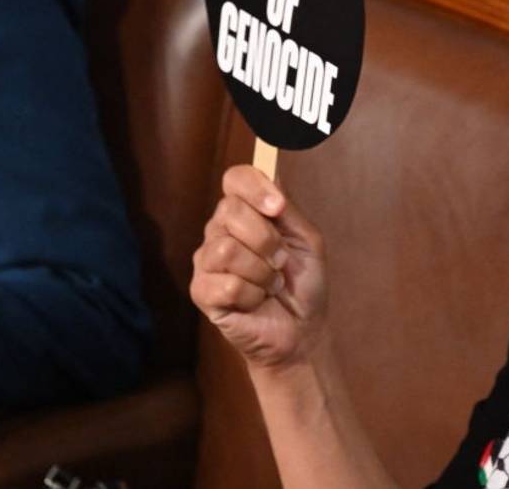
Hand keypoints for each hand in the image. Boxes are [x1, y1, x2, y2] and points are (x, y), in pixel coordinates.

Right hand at [191, 165, 327, 370]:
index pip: (235, 179)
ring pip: (226, 249)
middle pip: (229, 210)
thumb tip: (271, 180)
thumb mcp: (307, 240)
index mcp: (246, 213)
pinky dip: (252, 295)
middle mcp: (220, 231)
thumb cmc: (303, 283)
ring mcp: (207, 261)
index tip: (278, 208)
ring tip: (270, 284)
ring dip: (262, 272)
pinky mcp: (201, 291)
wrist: (301, 329)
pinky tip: (255, 301)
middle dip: (267, 240)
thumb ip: (288, 211)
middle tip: (280, 262)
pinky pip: (226, 284)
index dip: (255, 188)